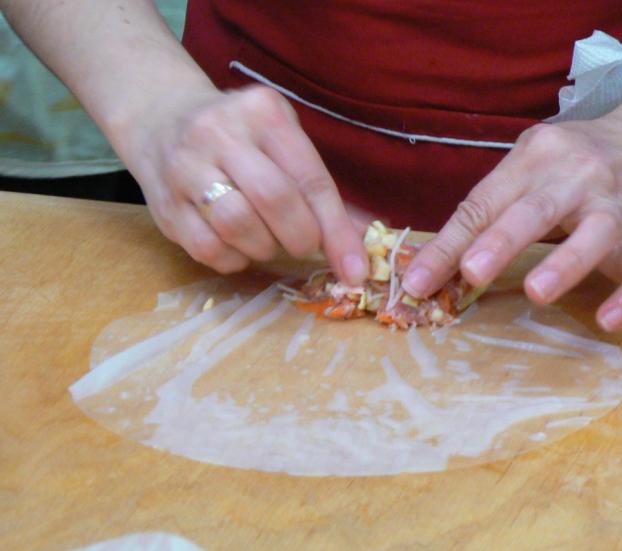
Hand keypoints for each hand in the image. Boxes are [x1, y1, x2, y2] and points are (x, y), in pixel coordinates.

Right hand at [123, 84, 368, 283]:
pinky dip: (233, 259)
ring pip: (237, 226)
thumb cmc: (241, 140)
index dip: (337, 231)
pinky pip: (208, 249)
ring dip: (264, 248)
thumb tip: (362, 246)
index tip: (355, 269)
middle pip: (274, 199)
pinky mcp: (163, 204)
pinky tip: (237, 244)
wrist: (160, 119)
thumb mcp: (283, 144)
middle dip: (300, 238)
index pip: (310, 179)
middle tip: (303, 246)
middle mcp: (220, 133)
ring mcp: (184, 166)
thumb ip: (321, 192)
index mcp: (263, 113)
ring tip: (267, 240)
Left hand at [402, 81, 621, 331]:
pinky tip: (608, 321)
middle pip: (537, 210)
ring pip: (597, 233)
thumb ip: (486, 210)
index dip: (448, 244)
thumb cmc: (574, 161)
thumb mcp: (528, 166)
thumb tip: (430, 264)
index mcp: (536, 158)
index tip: (416, 280)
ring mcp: (615, 207)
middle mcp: (576, 178)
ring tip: (536, 293)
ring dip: (565, 263)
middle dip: (502, 241)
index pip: (485, 203)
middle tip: (471, 272)